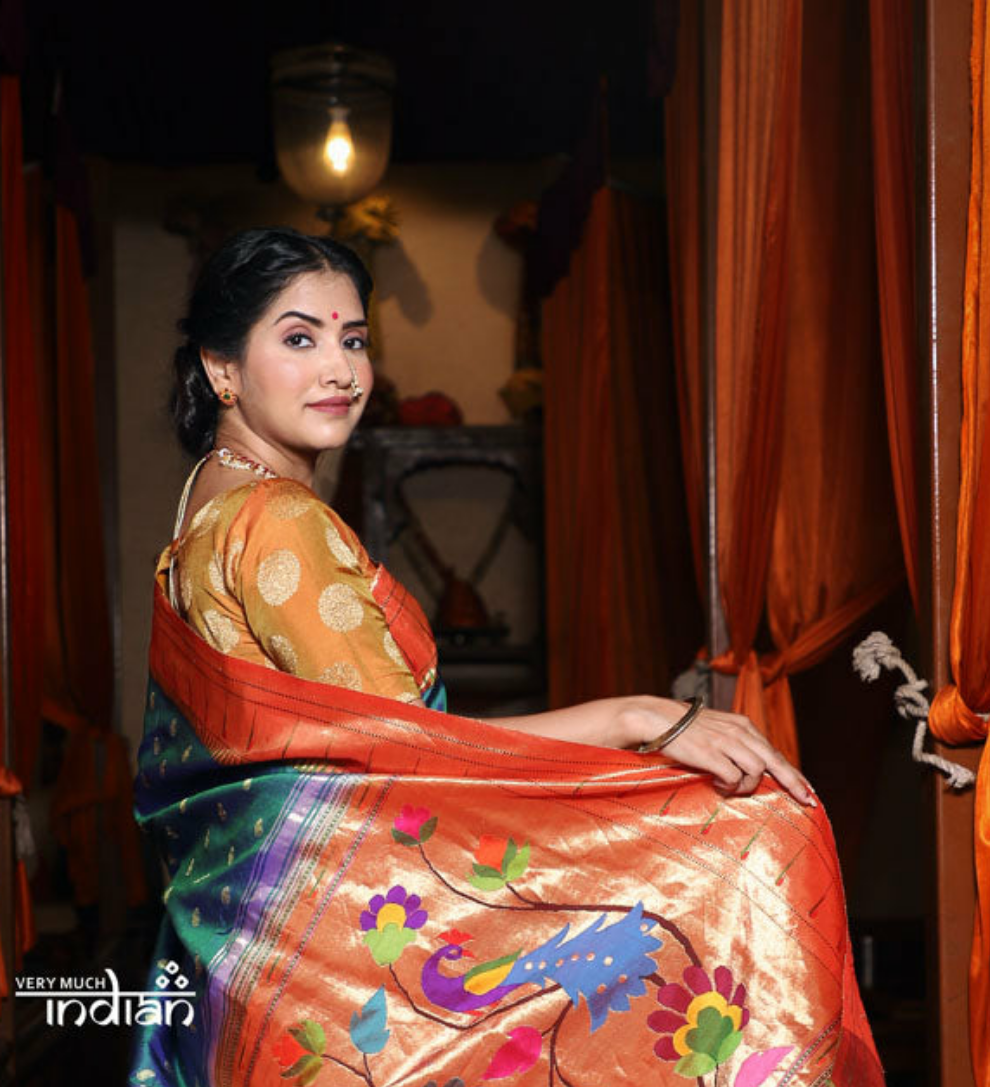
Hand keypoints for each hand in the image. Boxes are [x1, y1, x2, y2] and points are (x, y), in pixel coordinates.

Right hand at [627, 699, 814, 805]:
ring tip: (727, 786)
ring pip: (756, 771)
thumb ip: (737, 745)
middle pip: (776, 761)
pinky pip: (734, 778)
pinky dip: (729, 786)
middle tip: (806, 801)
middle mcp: (740, 732)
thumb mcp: (718, 731)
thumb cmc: (686, 729)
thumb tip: (753, 769)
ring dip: (746, 785)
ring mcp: (727, 742)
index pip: (775, 752)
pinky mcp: (713, 754)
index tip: (807, 791)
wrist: (658, 718)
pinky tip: (717, 784)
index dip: (793, 773)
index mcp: (743, 726)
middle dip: (793, 783)